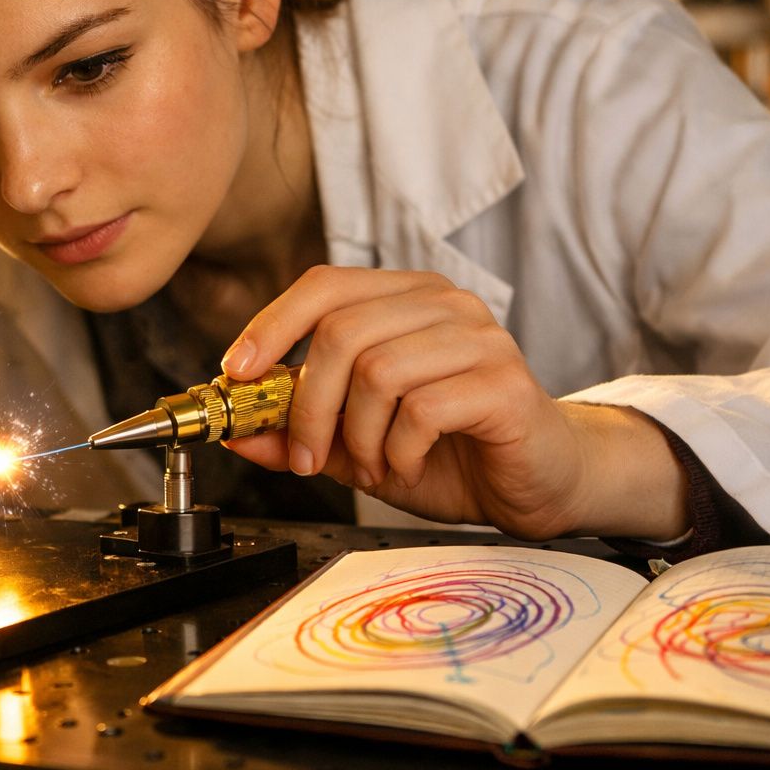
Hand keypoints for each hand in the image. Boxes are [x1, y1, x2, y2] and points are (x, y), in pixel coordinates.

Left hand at [219, 266, 686, 540]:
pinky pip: (422, 409)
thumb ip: (298, 433)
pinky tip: (406, 467)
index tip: (236, 374)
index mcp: (405, 298)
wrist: (536, 484)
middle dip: (308, 407)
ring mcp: (479, 338)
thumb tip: (233, 431)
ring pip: (378, 371)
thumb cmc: (449, 454)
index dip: (271, 325)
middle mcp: (443, 304)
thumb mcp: (357, 445)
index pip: (324, 285)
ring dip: (358, 436)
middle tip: (307, 458)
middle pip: (341, 333)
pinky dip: (398, 451)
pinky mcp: (504, 382)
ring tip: (372, 467)